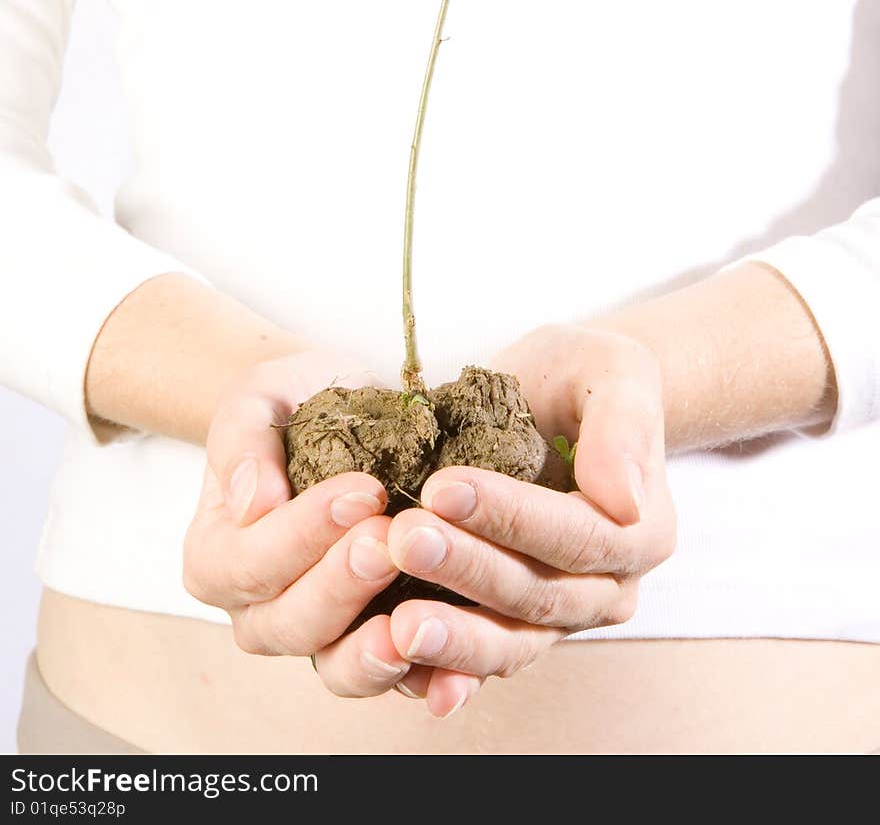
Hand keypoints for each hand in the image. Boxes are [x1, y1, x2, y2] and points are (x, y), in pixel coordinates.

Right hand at [183, 351, 479, 710]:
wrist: (350, 408)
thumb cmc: (294, 400)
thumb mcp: (260, 397)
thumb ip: (243, 441)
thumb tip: (251, 501)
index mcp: (216, 557)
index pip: (248, 563)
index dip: (302, 535)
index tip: (362, 492)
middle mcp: (258, 610)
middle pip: (288, 623)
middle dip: (340, 586)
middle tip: (389, 541)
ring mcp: (318, 634)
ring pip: (334, 665)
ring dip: (372, 651)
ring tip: (411, 622)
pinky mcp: (374, 643)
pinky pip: (394, 677)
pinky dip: (424, 679)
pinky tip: (455, 669)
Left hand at [379, 326, 675, 696]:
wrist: (551, 402)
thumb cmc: (582, 376)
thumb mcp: (612, 371)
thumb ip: (623, 426)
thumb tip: (625, 500)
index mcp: (641, 531)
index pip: (576, 535)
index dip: (510, 517)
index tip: (442, 488)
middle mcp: (607, 588)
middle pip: (537, 594)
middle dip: (467, 569)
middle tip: (402, 539)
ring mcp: (559, 618)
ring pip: (508, 642)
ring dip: (453, 637)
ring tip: (397, 624)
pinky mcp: (511, 628)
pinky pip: (479, 661)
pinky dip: (442, 672)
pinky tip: (398, 666)